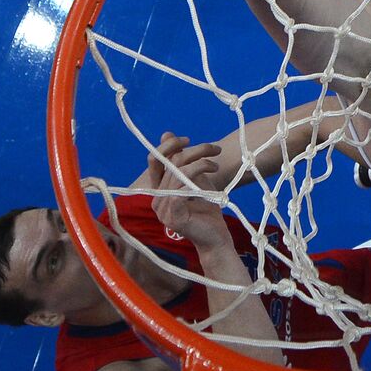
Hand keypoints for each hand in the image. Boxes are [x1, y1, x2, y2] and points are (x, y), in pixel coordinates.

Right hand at [146, 132, 230, 250]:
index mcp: (159, 188)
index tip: (187, 140)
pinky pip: (180, 192)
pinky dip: (195, 182)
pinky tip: (209, 184)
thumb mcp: (196, 179)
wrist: (215, 236)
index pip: (155, 160)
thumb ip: (183, 162)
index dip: (168, 145)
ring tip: (216, 167)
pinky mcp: (173, 217)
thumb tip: (166, 133)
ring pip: (178, 175)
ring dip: (201, 165)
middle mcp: (156, 198)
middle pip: (171, 163)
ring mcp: (162, 209)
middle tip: (215, 150)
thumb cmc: (206, 208)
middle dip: (196, 151)